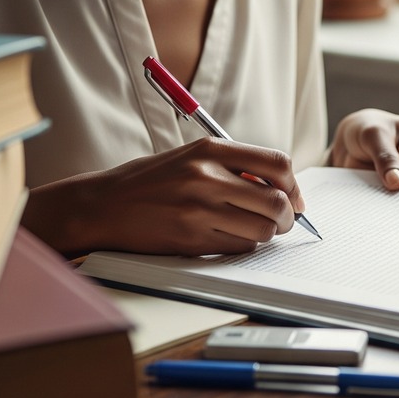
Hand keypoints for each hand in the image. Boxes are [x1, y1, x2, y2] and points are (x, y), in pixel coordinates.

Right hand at [22, 138, 306, 257]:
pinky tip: (228, 238)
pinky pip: (238, 248)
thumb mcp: (192, 156)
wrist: (104, 205)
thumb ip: (235, 165)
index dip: (294, 185)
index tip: (294, 198)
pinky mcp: (190, 239)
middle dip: (287, 216)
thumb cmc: (151, 181)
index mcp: (211, 149)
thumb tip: (283, 188)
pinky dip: (242, 246)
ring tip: (252, 229)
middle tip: (281, 221)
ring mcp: (199, 209)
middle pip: (277, 201)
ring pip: (262, 229)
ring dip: (265, 234)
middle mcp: (207, 176)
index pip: (277, 163)